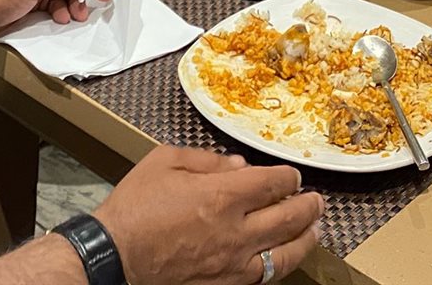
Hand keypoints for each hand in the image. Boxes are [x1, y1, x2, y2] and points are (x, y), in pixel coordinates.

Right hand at [95, 146, 322, 284]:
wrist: (114, 255)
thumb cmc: (135, 206)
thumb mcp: (165, 161)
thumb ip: (207, 159)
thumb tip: (239, 165)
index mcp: (221, 195)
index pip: (273, 183)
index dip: (289, 177)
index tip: (292, 175)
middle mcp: (235, 230)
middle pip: (288, 217)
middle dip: (308, 206)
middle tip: (317, 200)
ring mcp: (232, 262)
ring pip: (285, 253)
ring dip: (306, 238)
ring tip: (315, 229)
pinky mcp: (224, 284)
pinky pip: (263, 276)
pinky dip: (280, 264)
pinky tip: (284, 256)